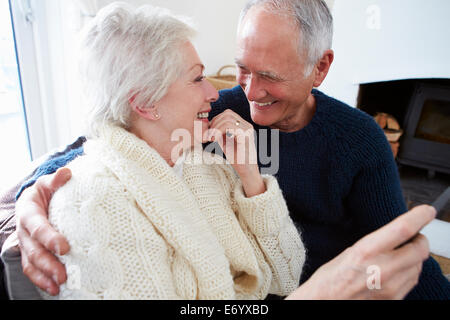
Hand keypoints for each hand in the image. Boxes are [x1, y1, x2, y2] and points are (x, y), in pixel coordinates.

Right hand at [15, 167, 71, 295]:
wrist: (35, 200)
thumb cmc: (45, 191)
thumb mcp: (48, 183)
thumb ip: (56, 180)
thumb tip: (66, 172)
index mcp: (28, 212)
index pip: (38, 226)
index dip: (49, 237)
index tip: (64, 247)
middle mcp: (24, 230)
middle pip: (33, 250)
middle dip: (48, 263)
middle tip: (63, 273)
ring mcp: (26, 243)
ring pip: (31, 263)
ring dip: (44, 276)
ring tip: (59, 285)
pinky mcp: (31, 253)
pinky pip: (32, 269)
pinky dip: (41, 280)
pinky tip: (54, 289)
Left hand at [208, 109, 264, 196]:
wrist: (246, 170)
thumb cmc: (236, 158)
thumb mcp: (225, 142)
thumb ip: (219, 132)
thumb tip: (208, 124)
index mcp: (243, 125)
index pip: (228, 114)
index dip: (216, 120)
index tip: (210, 133)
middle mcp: (247, 125)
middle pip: (227, 113)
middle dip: (214, 123)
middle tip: (209, 136)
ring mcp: (247, 130)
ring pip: (227, 119)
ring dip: (215, 128)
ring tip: (211, 139)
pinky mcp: (245, 136)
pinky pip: (229, 126)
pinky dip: (218, 131)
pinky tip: (215, 140)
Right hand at [286, 205, 435, 299]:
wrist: (324, 304)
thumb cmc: (330, 280)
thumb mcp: (348, 253)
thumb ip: (374, 244)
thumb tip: (397, 235)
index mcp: (366, 252)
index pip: (402, 229)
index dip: (419, 217)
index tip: (426, 211)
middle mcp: (382, 269)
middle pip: (420, 249)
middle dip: (420, 240)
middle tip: (414, 236)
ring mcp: (391, 287)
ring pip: (418, 266)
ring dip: (414, 257)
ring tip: (399, 255)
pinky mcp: (394, 299)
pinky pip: (412, 281)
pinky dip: (409, 272)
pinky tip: (396, 270)